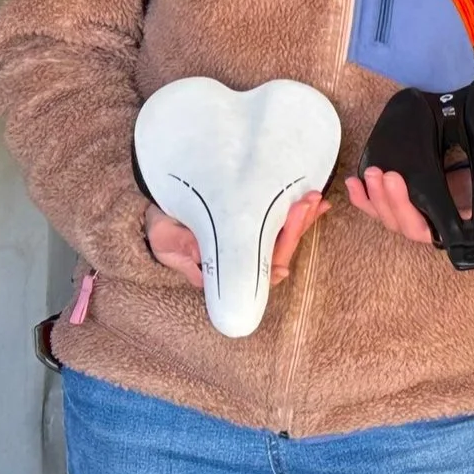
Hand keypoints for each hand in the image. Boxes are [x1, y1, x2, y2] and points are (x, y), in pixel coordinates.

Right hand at [144, 194, 327, 288]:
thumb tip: (203, 262)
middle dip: (294, 230)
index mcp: (223, 267)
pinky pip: (281, 219)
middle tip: (306, 205)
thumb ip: (186, 249)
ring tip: (316, 200)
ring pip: (283, 235)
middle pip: (276, 251)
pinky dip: (298, 211)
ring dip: (302, 219)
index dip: (271, 265)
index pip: (252, 272)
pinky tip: (316, 202)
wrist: (157, 210)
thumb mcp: (168, 241)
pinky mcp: (255, 221)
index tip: (283, 266)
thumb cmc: (163, 229)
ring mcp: (251, 239)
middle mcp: (242, 257)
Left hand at [346, 165, 473, 246]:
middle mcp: (428, 227)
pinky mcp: (402, 204)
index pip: (426, 229)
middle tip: (384, 173)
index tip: (400, 182)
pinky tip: (352, 181)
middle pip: (400, 223)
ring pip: (385, 216)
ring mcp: (413, 216)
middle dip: (388, 200)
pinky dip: (362, 198)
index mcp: (450, 230)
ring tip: (369, 172)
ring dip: (374, 196)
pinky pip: (376, 207)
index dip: (408, 212)